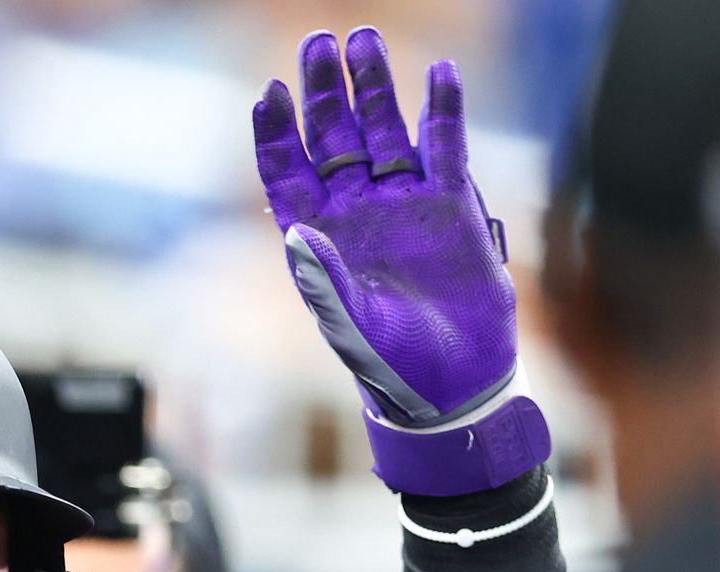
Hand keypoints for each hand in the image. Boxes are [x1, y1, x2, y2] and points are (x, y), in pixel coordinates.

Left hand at [255, 28, 547, 495]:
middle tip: (319, 43)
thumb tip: (297, 236)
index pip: (287, 171)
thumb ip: (321, 282)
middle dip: (324, 91)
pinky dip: (443, 111)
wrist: (451, 383)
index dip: (276, 132)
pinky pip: (445, 147)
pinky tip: (438, 73)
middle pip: (333, 137)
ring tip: (363, 40)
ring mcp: (403, 203)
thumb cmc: (388, 363)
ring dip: (374, 87)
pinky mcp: (451, 207)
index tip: (268, 92)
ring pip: (384, 131)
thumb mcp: (346, 326)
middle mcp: (355, 212)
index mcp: (317, 236)